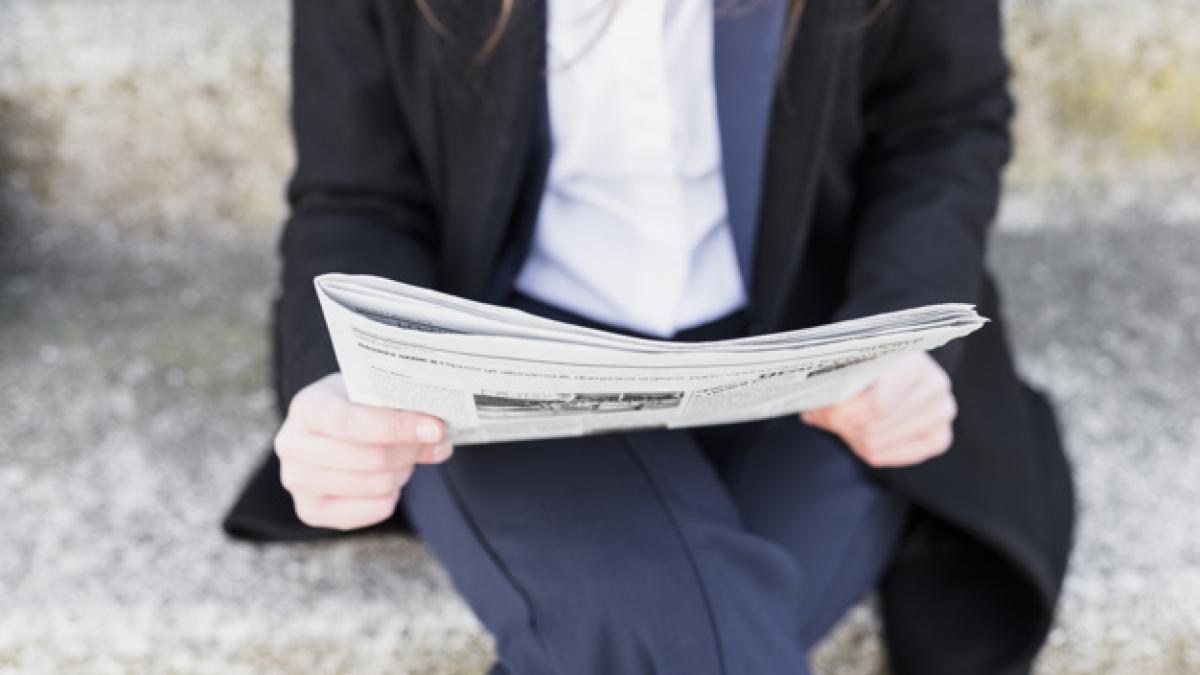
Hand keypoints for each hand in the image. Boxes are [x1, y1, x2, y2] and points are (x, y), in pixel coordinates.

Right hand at [274, 373, 452, 529]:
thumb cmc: (356, 404)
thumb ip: (405, 411)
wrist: (328, 425)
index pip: (354, 423)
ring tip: (405, 457)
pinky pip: (373, 510)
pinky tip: (389, 478)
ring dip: (403, 471)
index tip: (436, 428)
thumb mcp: (376, 394)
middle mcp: (291, 445)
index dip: (398, 427)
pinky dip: (392, 495)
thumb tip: (438, 437)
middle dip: (410, 450)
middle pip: (371, 459)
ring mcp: (296, 481)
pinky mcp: (310, 511)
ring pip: (376, 485)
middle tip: (430, 439)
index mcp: (306, 407)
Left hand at [801, 352, 955, 467]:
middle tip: (824, 415)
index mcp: (914, 360)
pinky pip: (890, 457)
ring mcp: (942, 412)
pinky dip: (867, 450)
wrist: (893, 361)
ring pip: (877, 444)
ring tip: (843, 420)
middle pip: (874, 426)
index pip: (878, 403)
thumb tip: (812, 408)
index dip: (844, 413)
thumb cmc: (867, 359)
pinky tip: (859, 435)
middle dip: (842, 423)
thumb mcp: (849, 359)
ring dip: (852, 435)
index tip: (820, 410)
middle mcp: (936, 385)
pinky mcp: (940, 437)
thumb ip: (833, 380)